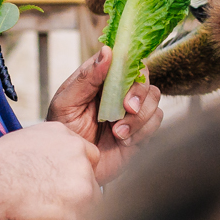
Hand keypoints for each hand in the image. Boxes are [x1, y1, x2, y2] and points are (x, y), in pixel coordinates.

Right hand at [0, 122, 100, 219]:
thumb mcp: (25, 143)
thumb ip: (48, 152)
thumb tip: (50, 168)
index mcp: (64, 135)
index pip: (86, 156)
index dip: (75, 174)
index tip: (62, 187)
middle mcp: (77, 153)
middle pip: (91, 179)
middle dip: (76, 195)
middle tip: (55, 208)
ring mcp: (81, 180)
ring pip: (90, 202)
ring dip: (73, 215)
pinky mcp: (78, 207)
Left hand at [47, 46, 164, 185]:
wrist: (71, 167)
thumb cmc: (63, 133)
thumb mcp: (66, 103)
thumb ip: (86, 78)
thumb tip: (106, 51)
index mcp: (100, 79)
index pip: (123, 59)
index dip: (130, 64)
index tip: (125, 78)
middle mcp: (118, 91)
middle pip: (144, 78)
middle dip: (138, 93)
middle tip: (126, 109)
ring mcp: (131, 111)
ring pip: (154, 99)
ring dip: (139, 117)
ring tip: (117, 133)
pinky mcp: (141, 130)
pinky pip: (156, 121)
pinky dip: (143, 131)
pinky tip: (124, 141)